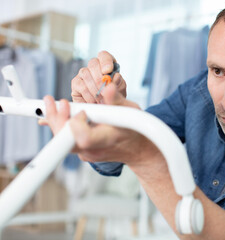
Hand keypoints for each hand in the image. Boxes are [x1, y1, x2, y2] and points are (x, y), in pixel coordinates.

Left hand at [44, 83, 161, 166]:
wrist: (137, 149)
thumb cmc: (134, 130)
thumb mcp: (130, 111)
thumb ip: (116, 100)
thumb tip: (108, 87)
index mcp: (106, 140)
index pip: (83, 137)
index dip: (77, 122)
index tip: (83, 111)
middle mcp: (93, 151)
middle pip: (65, 140)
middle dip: (56, 118)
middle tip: (54, 102)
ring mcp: (86, 153)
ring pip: (62, 140)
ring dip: (56, 120)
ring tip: (53, 104)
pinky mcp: (82, 151)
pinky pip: (65, 141)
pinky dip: (61, 125)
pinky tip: (59, 113)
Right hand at [71, 50, 126, 103]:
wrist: (106, 114)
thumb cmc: (114, 102)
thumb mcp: (121, 95)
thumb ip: (119, 86)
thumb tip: (115, 77)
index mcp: (108, 67)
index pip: (104, 56)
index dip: (106, 61)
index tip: (108, 70)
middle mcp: (95, 68)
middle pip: (94, 63)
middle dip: (100, 78)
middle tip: (105, 92)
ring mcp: (84, 75)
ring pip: (86, 73)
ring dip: (95, 89)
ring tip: (102, 100)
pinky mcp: (76, 84)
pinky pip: (80, 85)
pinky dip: (88, 95)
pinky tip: (94, 101)